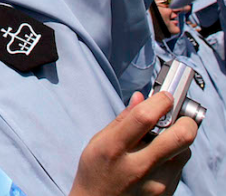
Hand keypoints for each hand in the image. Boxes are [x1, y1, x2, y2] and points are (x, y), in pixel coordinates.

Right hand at [69, 92, 194, 195]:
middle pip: (181, 137)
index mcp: (113, 148)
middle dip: (185, 120)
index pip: (144, 118)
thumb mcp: (99, 141)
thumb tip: (142, 98)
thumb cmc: (96, 171)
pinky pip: (180, 167)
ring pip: (185, 151)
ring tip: (163, 139)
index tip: (165, 95)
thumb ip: (123, 120)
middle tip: (177, 115)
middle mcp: (138, 167)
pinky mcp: (167, 192)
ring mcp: (156, 183)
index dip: (160, 101)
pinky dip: (174, 156)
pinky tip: (158, 157)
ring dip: (179, 139)